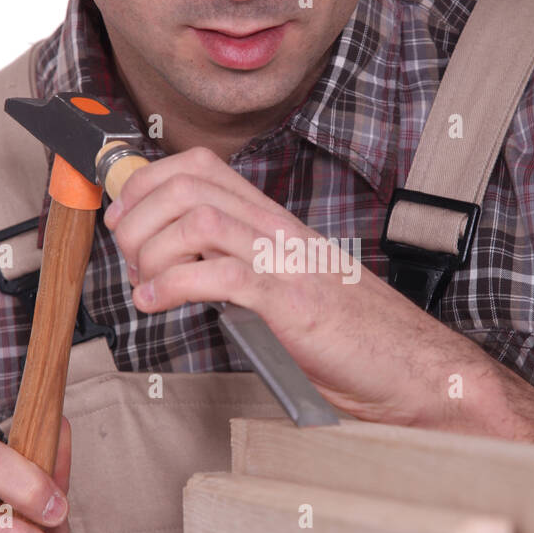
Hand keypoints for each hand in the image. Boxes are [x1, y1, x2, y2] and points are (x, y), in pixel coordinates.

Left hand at [103, 147, 489, 426]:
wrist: (408, 365)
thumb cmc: (349, 335)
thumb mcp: (285, 285)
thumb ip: (239, 267)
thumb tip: (182, 266)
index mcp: (274, 221)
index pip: (201, 167)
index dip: (148, 183)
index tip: (125, 218)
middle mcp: (277, 230)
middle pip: (187, 186)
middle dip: (138, 217)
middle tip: (130, 255)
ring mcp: (284, 261)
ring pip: (196, 221)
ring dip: (151, 250)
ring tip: (144, 284)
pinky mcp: (288, 302)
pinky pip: (216, 276)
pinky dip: (170, 287)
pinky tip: (156, 303)